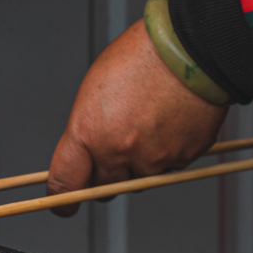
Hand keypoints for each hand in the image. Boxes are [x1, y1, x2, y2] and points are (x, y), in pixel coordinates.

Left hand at [46, 21, 229, 215]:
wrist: (190, 50)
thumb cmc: (141, 59)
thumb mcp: (96, 91)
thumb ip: (89, 131)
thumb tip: (88, 156)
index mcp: (89, 132)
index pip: (66, 183)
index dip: (62, 198)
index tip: (63, 203)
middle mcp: (118, 153)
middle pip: (104, 187)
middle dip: (106, 175)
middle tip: (117, 147)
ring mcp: (152, 160)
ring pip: (138, 180)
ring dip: (139, 165)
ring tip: (149, 125)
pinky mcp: (181, 159)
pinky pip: (167, 169)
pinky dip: (167, 154)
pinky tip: (169, 123)